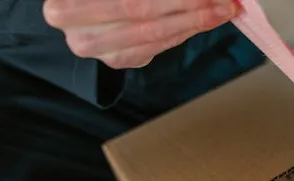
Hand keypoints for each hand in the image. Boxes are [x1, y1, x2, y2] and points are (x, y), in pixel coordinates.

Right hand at [43, 0, 238, 68]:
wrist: (82, 6)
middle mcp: (70, 20)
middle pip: (141, 9)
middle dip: (188, 4)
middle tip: (223, 0)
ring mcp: (92, 46)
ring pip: (152, 32)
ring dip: (193, 21)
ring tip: (222, 10)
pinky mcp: (113, 61)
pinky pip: (155, 48)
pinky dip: (183, 33)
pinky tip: (203, 23)